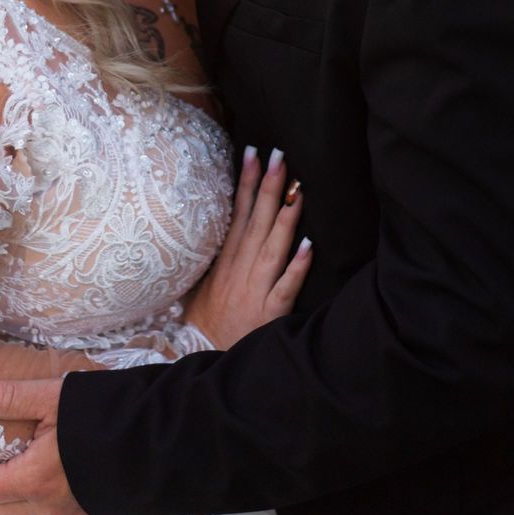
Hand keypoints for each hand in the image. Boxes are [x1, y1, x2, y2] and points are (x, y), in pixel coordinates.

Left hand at [0, 377, 97, 514]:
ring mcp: (73, 514)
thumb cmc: (106, 417)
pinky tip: (49, 473)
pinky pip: (54, 512)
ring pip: (27, 512)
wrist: (163, 442)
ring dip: (11, 494)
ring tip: (11, 466)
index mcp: (33, 479)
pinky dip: (39, 497)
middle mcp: (49, 505)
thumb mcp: (54, 397)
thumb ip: (9, 397)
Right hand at [183, 146, 310, 349]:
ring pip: (271, 248)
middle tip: (279, 156)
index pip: (238, 214)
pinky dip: (296, 268)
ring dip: (285, 219)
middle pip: (256, 222)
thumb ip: (217, 256)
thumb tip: (223, 224)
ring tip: (298, 190)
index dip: (247, 183)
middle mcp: (239, 271)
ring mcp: (254, 290)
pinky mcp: (268, 314)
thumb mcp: (203, 284)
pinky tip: (310, 247)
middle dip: (268, 188)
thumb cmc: (208, 323)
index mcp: (225, 261)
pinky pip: (285, 288)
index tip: (254, 154)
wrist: (205, 361)